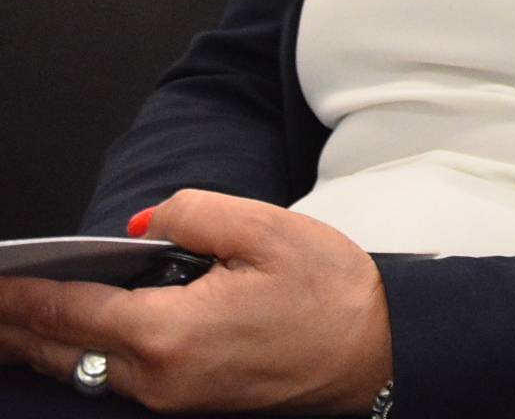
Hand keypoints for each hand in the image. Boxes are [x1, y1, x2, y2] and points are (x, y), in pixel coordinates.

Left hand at [0, 190, 390, 412]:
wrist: (379, 354)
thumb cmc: (332, 294)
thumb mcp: (267, 230)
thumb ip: (192, 213)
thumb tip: (142, 225)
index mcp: (170, 332)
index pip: (67, 310)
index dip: (18, 293)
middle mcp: (159, 377)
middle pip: (59, 352)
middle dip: (14, 325)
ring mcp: (171, 398)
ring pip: (82, 370)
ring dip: (41, 343)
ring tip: (12, 320)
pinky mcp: (187, 404)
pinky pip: (113, 380)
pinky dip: (79, 355)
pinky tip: (72, 339)